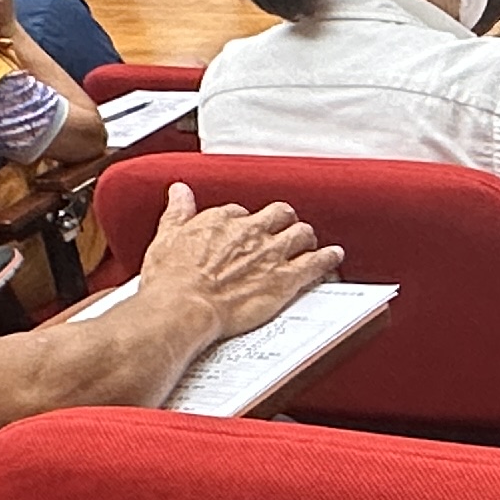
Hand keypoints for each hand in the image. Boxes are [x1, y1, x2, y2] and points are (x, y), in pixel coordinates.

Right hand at [146, 189, 337, 339]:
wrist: (184, 308)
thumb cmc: (170, 281)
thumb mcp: (166, 237)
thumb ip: (177, 211)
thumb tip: (179, 191)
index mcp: (221, 220)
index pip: (241, 213)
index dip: (245, 223)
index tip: (244, 233)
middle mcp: (250, 231)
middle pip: (279, 215)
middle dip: (283, 220)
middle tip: (283, 229)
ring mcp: (271, 253)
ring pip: (301, 233)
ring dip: (305, 237)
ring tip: (307, 242)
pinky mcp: (285, 278)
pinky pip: (316, 262)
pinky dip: (328, 258)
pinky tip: (333, 256)